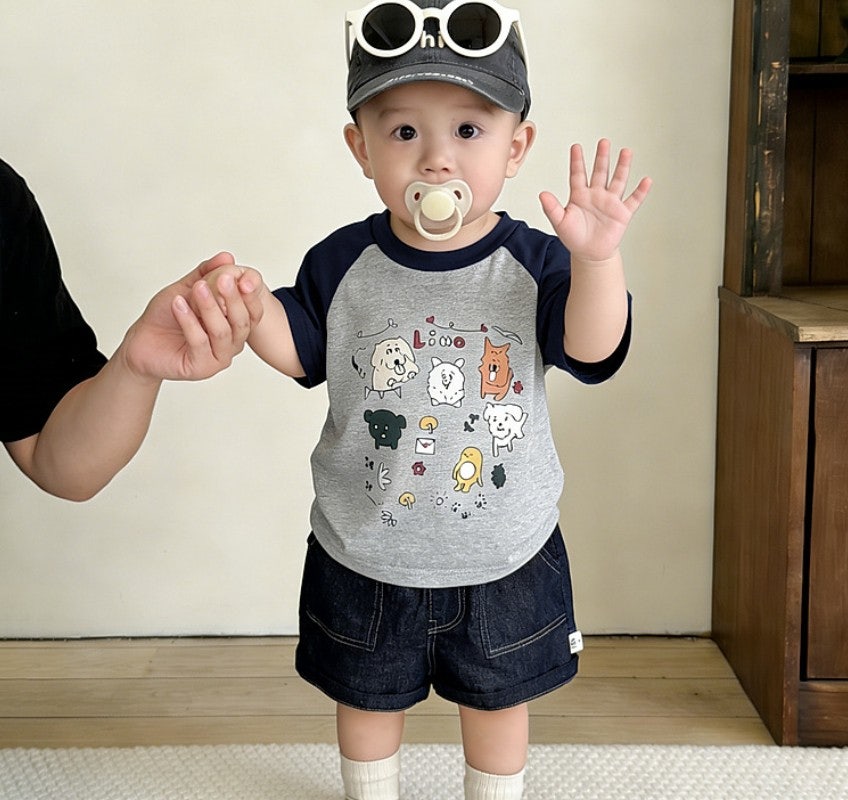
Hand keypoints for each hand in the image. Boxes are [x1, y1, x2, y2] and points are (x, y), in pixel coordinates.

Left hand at [120, 252, 263, 381]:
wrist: (142, 340)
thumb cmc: (167, 316)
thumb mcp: (188, 288)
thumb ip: (207, 273)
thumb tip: (227, 258)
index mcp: (235, 325)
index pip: (253, 310)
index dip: (249, 293)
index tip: (239, 274)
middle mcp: (232, 343)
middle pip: (242, 321)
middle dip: (232, 298)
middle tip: (222, 278)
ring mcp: (218, 357)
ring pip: (223, 332)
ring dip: (210, 308)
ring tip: (198, 289)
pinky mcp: (201, 368)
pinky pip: (200, 342)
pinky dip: (189, 321)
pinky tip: (178, 305)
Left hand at [540, 139, 651, 262]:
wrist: (589, 254)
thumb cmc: (574, 237)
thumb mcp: (560, 222)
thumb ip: (551, 208)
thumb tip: (542, 194)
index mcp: (580, 195)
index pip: (578, 174)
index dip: (577, 161)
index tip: (576, 147)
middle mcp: (596, 195)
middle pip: (600, 172)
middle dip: (602, 157)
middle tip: (603, 142)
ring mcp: (610, 202)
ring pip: (618, 181)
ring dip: (622, 167)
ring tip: (626, 152)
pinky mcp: (622, 213)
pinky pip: (633, 200)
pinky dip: (641, 191)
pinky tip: (646, 181)